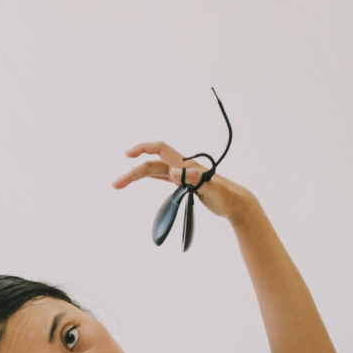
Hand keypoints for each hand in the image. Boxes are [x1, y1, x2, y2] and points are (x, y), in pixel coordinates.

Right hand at [113, 141, 251, 221]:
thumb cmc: (226, 197)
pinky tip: (142, 179)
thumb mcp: (211, 190)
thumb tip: (173, 172)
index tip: (127, 156)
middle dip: (132, 172)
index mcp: (186, 165)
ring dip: (136, 175)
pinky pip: (161, 177)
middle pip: (151, 164)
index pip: (160, 150)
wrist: (236, 203)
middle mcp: (181, 168)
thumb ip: (193, 180)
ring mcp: (181, 176)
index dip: (143, 149)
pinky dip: (149, 177)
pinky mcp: (183, 185)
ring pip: (154, 171)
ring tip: (119, 183)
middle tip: (115, 184)